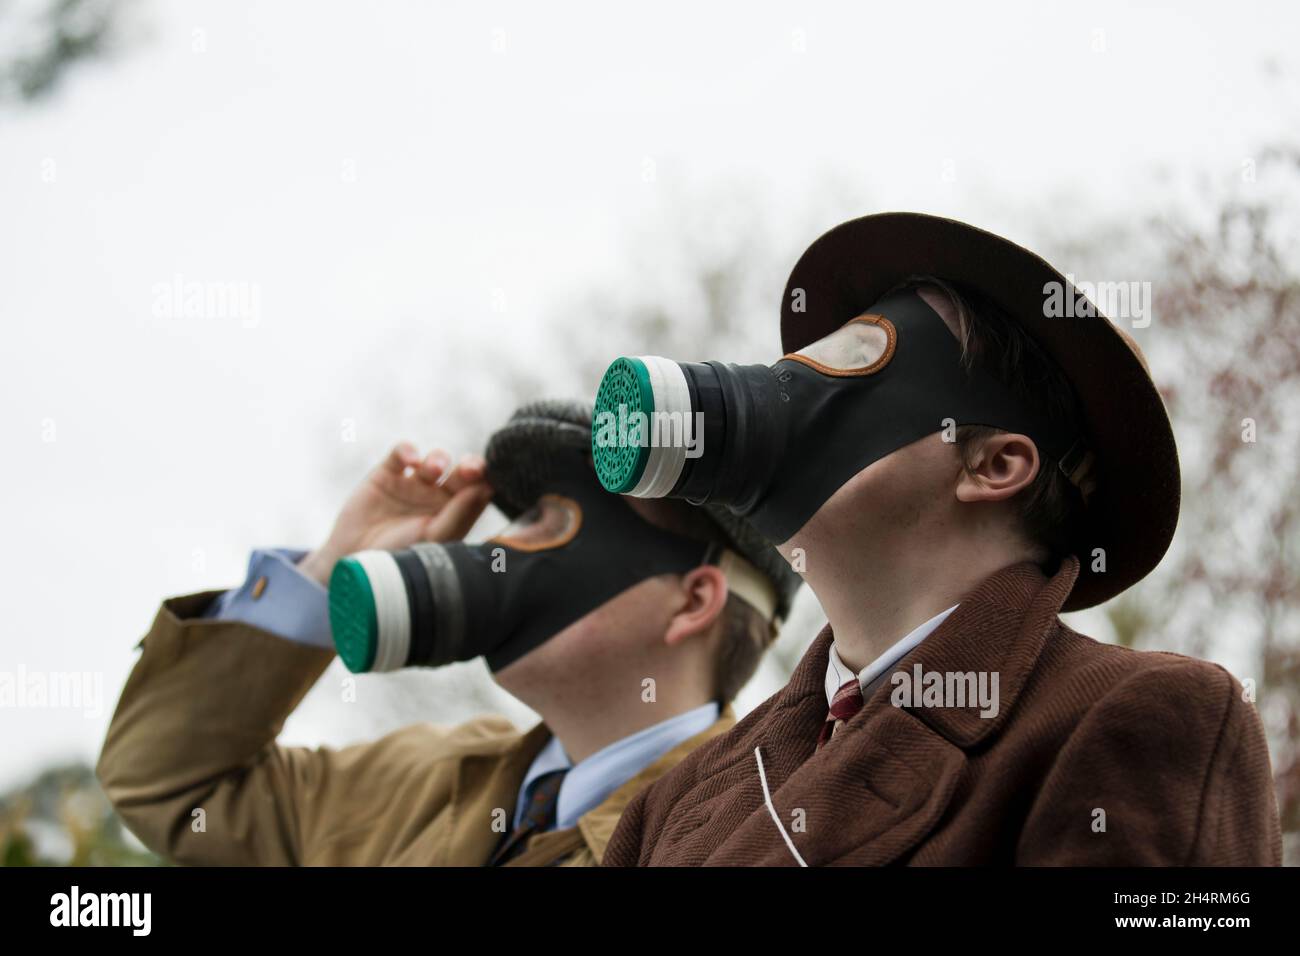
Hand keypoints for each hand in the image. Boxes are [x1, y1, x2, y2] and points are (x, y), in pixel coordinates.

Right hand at [298, 443, 493, 586]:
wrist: (352, 561)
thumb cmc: (398, 557)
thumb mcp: (432, 539)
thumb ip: (458, 514)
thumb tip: (486, 487)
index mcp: (455, 515)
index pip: (478, 492)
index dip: (486, 481)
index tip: (488, 479)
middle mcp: (438, 498)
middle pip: (462, 473)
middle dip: (470, 466)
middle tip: (471, 469)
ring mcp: (413, 484)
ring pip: (436, 460)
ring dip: (439, 459)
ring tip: (434, 469)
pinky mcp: (387, 474)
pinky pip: (402, 453)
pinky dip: (407, 451)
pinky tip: (410, 460)